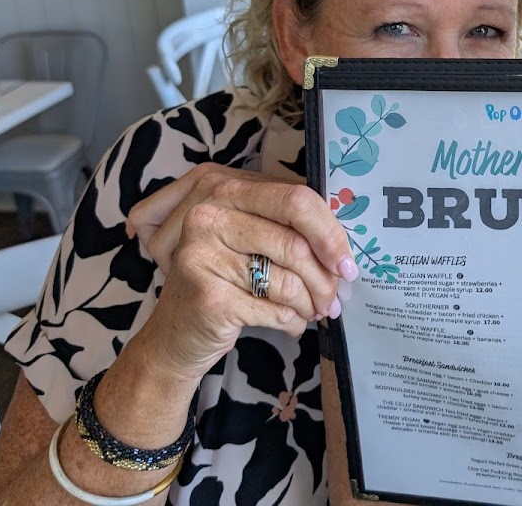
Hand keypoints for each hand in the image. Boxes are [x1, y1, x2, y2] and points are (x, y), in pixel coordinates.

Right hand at [126, 162, 358, 380]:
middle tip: (336, 297)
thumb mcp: (251, 240)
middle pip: (295, 241)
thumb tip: (343, 246)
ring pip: (287, 279)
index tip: (346, 263)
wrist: (175, 334)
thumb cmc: (223, 280)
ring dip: (311, 303)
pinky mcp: (206, 294)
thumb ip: (287, 225)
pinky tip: (291, 324)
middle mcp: (207, 213)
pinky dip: (291, 321)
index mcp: (223, 186)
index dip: (330, 233)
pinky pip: (273, 308)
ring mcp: (201, 252)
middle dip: (325, 276)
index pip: (296, 199)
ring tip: (314, 311)